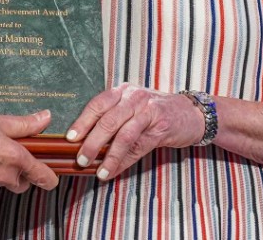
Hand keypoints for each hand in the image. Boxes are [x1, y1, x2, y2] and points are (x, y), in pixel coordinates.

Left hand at [66, 84, 204, 180]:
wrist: (191, 113)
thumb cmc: (156, 111)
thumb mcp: (133, 108)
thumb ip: (113, 119)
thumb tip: (87, 142)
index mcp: (123, 91)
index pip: (97, 104)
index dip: (82, 121)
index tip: (70, 137)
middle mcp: (134, 97)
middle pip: (108, 120)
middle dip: (91, 142)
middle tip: (81, 159)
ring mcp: (149, 111)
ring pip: (123, 135)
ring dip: (109, 155)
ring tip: (98, 170)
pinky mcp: (161, 127)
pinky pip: (138, 147)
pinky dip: (124, 161)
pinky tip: (114, 170)